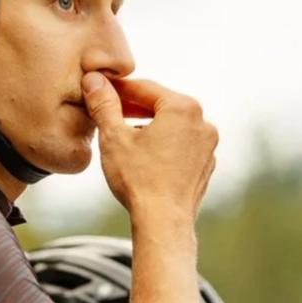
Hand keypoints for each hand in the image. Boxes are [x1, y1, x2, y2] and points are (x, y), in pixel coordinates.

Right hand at [81, 74, 216, 220]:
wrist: (163, 222)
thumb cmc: (138, 179)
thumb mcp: (113, 136)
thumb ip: (104, 104)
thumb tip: (93, 79)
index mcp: (183, 108)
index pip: (144, 88)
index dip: (117, 88)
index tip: (99, 89)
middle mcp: (203, 122)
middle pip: (161, 105)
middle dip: (133, 107)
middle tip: (108, 111)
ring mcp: (208, 145)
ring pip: (172, 126)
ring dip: (148, 126)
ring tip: (123, 136)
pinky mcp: (205, 165)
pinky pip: (181, 145)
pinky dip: (163, 145)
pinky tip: (143, 157)